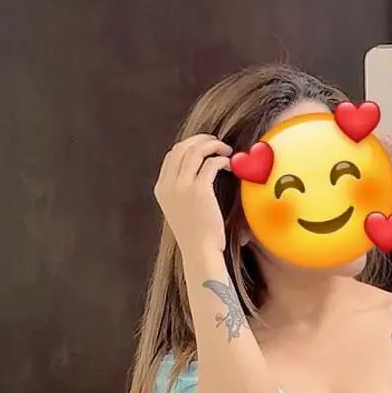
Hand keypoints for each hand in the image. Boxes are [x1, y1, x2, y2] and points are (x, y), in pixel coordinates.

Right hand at [154, 134, 231, 259]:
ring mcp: (182, 187)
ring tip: (226, 150)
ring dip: (214, 146)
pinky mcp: (199, 190)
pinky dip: (222, 160)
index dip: (189, 146)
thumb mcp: (180, 210)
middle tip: (217, 143)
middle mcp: (169, 185)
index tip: (204, 147)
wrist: (200, 252)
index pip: (172, 155)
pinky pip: (211, 164)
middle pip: (183, 147)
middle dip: (202, 140)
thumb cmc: (196, 235)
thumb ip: (181, 190)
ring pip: (196, 151)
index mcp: (161, 188)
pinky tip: (230, 165)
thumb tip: (196, 171)